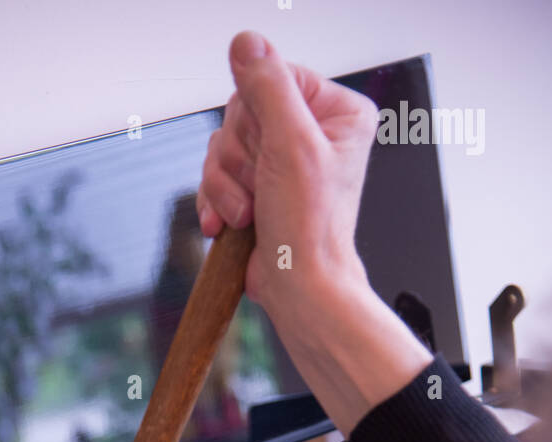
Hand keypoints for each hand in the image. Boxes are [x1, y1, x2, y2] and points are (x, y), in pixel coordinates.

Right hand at [197, 32, 431, 435]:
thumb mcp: (291, 144)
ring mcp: (280, 163)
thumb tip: (246, 42)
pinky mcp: (256, 190)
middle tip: (258, 188)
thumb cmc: (309, 229)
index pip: (272, 77)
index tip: (269, 153)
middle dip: (238, 157)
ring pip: (224, 146)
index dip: (255, 116)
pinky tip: (229, 225)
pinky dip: (216, 201)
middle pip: (243, 113)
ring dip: (224, 184)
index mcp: (336, 111)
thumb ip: (268, 86)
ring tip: (246, 215)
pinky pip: (215, 176)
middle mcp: (310, 132)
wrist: (298, 289)